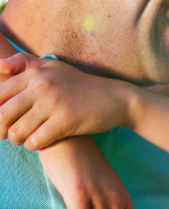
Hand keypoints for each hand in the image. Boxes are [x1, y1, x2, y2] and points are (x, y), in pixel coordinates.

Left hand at [0, 53, 131, 148]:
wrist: (116, 98)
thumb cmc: (80, 85)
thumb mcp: (54, 67)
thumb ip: (24, 63)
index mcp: (34, 73)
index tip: (3, 121)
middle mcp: (41, 86)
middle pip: (2, 115)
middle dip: (1, 130)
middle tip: (7, 135)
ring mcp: (53, 104)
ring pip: (17, 131)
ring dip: (17, 140)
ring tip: (25, 139)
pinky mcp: (66, 121)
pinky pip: (36, 141)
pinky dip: (33, 145)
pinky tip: (40, 142)